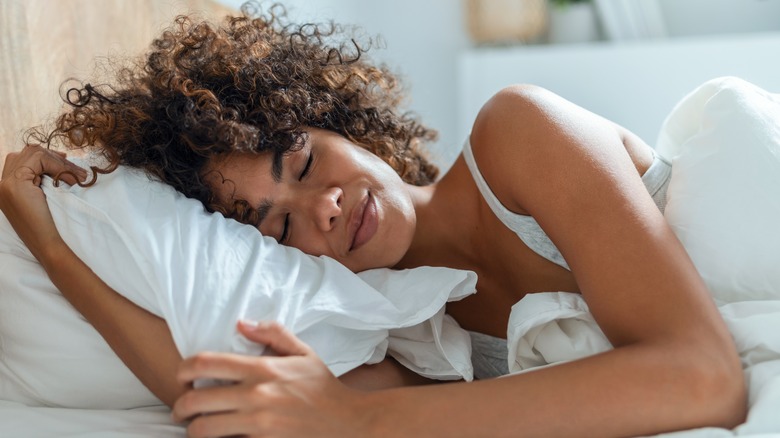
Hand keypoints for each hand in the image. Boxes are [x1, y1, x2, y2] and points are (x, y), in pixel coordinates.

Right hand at [0, 144, 86, 261]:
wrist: (45, 243)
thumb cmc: (47, 224)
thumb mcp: (40, 197)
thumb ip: (37, 179)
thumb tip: (54, 158)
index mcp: (5, 186)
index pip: (21, 158)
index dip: (44, 156)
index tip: (63, 161)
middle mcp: (0, 183)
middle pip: (25, 152)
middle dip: (51, 156)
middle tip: (70, 164)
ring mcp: (4, 183)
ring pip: (32, 153)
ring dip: (56, 160)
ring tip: (74, 173)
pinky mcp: (15, 184)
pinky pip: (38, 160)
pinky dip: (57, 165)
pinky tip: (70, 178)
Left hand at [173, 321, 372, 437]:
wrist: (346, 422)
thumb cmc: (322, 388)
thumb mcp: (303, 353)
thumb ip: (273, 334)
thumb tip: (241, 324)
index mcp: (262, 369)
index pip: (206, 363)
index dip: (184, 369)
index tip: (182, 376)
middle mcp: (255, 395)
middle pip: (195, 401)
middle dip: (180, 406)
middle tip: (182, 409)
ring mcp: (257, 424)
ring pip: (203, 430)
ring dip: (194, 429)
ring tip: (197, 427)